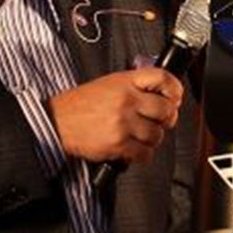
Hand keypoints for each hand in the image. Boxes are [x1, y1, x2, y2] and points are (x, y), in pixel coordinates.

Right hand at [49, 69, 183, 165]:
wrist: (57, 122)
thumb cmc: (80, 105)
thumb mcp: (108, 84)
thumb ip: (133, 86)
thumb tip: (159, 95)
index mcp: (125, 82)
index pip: (162, 78)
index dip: (175, 89)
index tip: (176, 97)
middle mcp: (126, 100)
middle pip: (165, 110)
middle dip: (167, 119)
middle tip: (160, 122)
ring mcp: (123, 122)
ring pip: (157, 134)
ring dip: (152, 139)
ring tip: (141, 137)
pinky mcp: (118, 143)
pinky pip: (144, 153)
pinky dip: (142, 154)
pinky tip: (133, 150)